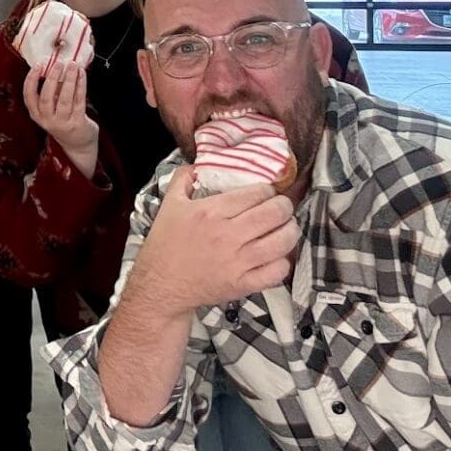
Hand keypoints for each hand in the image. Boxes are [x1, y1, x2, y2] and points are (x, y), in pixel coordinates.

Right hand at [23, 61, 98, 175]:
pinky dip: (81, 85)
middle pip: (46, 98)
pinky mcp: (78, 123)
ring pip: (65, 99)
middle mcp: (47, 120)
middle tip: (58, 63)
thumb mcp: (51, 109)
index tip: (38, 65)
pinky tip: (82, 74)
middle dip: (52, 78)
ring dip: (69, 80)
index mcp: (37, 114)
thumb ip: (51, 91)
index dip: (32, 80)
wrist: (78, 144)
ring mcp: (63, 123)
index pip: (29, 96)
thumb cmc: (63, 120)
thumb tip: (54, 66)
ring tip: (72, 65)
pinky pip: (79, 100)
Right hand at [127, 168, 297, 313]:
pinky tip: (277, 256)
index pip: (255, 193)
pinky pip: (277, 272)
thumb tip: (199, 165)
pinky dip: (283, 262)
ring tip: (286, 227)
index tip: (266, 192)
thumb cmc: (165, 244)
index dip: (267, 190)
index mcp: (210, 211)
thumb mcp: (169, 204)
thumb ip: (183, 178)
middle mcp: (227, 235)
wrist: (160, 285)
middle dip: (284, 206)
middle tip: (282, 207)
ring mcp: (237, 262)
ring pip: (282, 241)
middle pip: (274, 213)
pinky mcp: (242, 284)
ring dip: (290, 231)